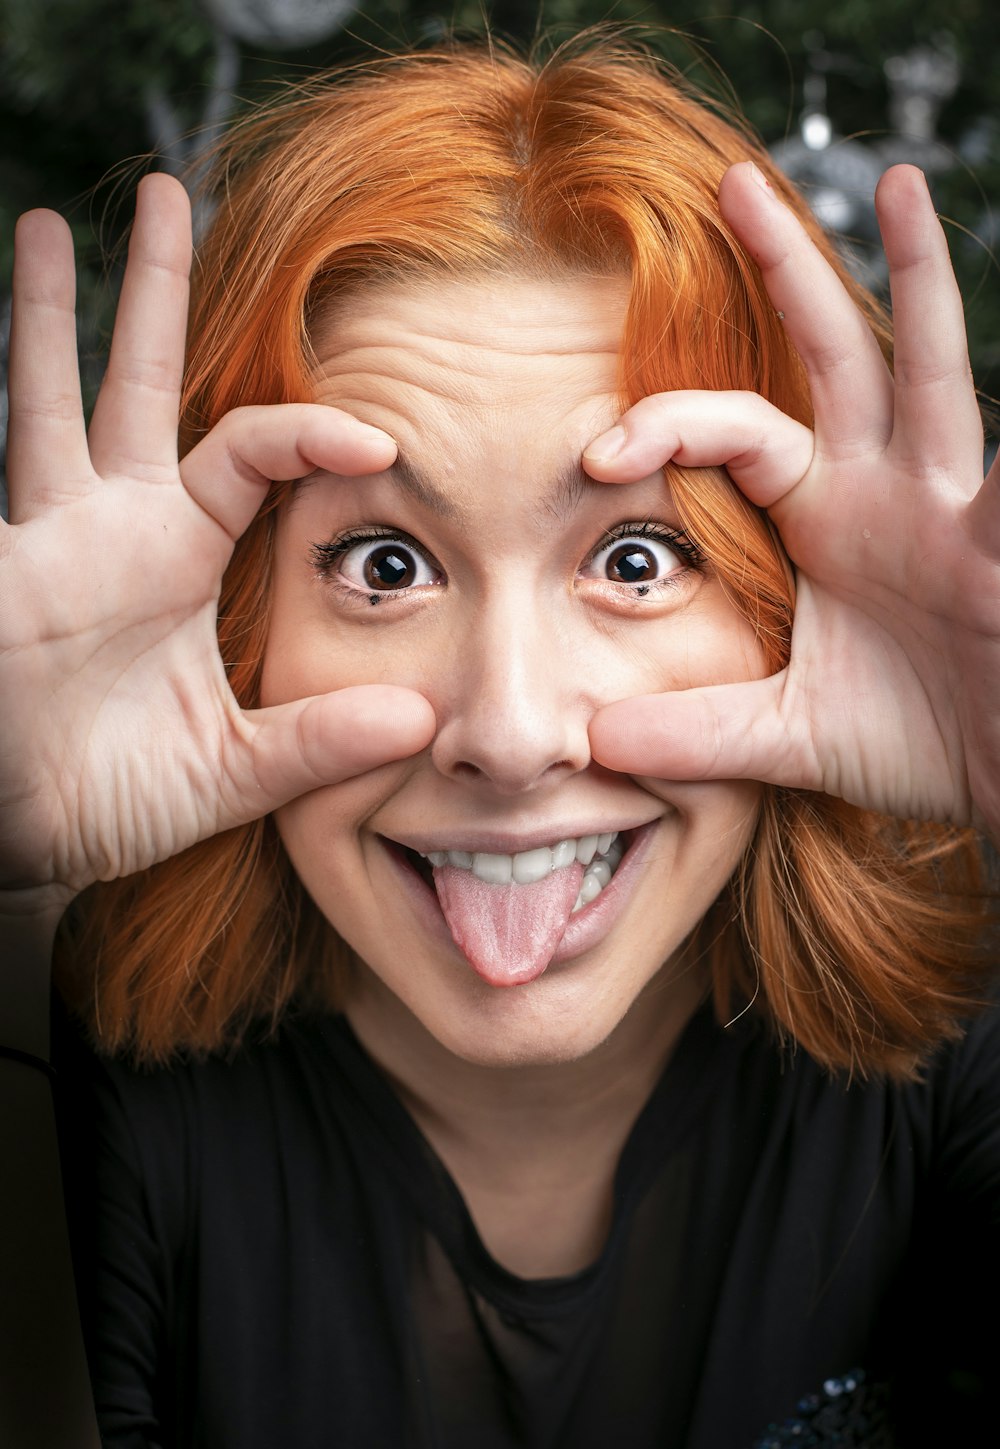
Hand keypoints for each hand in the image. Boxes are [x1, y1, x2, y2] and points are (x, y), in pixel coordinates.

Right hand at [0, 174, 434, 910]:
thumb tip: (421, 720)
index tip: (386, 437)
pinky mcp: (16, 549)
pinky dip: (13, 381)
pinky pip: (16, 451)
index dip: (315, 430)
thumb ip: (318, 740)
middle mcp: (125, 524)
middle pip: (145, 384)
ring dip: (64, 309)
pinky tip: (9, 302)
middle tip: (171, 193)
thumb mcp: (236, 769)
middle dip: (159, 293)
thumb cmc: (120, 796)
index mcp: (189, 558)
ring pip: (62, 393)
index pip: (257, 450)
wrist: (23, 831)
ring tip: (57, 218)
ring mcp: (58, 528)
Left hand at [584, 163, 999, 839]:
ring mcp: (955, 504)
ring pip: (931, 374)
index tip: (599, 450)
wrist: (998, 777)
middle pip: (833, 355)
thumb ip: (697, 731)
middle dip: (787, 270)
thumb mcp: (785, 734)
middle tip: (732, 182)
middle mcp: (890, 488)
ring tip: (895, 183)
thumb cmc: (909, 740)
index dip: (670, 425)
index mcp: (828, 517)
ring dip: (916, 282)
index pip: (739, 431)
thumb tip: (594, 742)